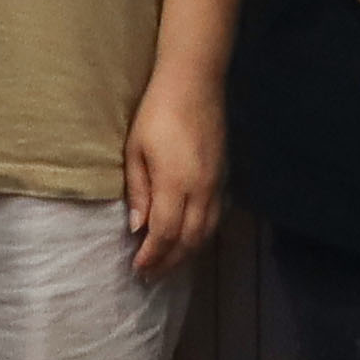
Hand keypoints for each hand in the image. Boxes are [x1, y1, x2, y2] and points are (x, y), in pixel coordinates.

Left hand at [124, 65, 229, 274]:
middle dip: (170, 262)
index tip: (138, 269)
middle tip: (151, 275)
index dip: (152, 256)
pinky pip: (216, 217)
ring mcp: (217, 184)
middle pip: (189, 240)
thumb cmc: (157, 113)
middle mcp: (202, 190)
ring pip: (206, 232)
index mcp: (176, 184)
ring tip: (169, 264)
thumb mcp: (135, 151)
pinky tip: (189, 239)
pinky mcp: (223, 176)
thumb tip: (138, 227)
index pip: (165, 234)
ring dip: (187, 253)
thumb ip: (138, 192)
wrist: (195, 83)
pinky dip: (201, 235)